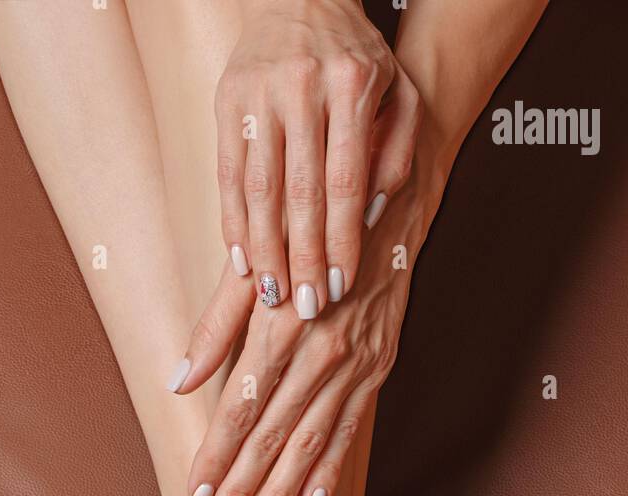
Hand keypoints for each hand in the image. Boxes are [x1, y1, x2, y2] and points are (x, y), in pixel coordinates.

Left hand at [176, 174, 443, 495]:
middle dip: (240, 490)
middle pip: (272, 436)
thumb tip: (179, 379)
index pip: (239, 407)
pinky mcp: (381, 364)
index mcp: (283, 324)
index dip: (215, 456)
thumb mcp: (258, 260)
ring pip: (311, 442)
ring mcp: (356, 361)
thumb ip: (217, 322)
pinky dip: (334, 469)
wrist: (392, 183)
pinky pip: (353, 428)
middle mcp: (321, 350)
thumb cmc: (311, 218)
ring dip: (282, 493)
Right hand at [216, 0, 419, 317]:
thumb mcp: (400, 92)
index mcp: (351, 85)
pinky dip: (233, 221)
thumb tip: (370, 217)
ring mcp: (259, 94)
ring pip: (260, 188)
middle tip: (305, 307)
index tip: (340, 286)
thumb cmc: (359, 56)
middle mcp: (302, 88)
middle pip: (301, 193)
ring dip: (264, 249)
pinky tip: (241, 260)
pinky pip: (228, 174)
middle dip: (302, 258)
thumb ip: (397, 151)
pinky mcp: (227, 101)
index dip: (340, 241)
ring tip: (272, 295)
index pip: (345, 182)